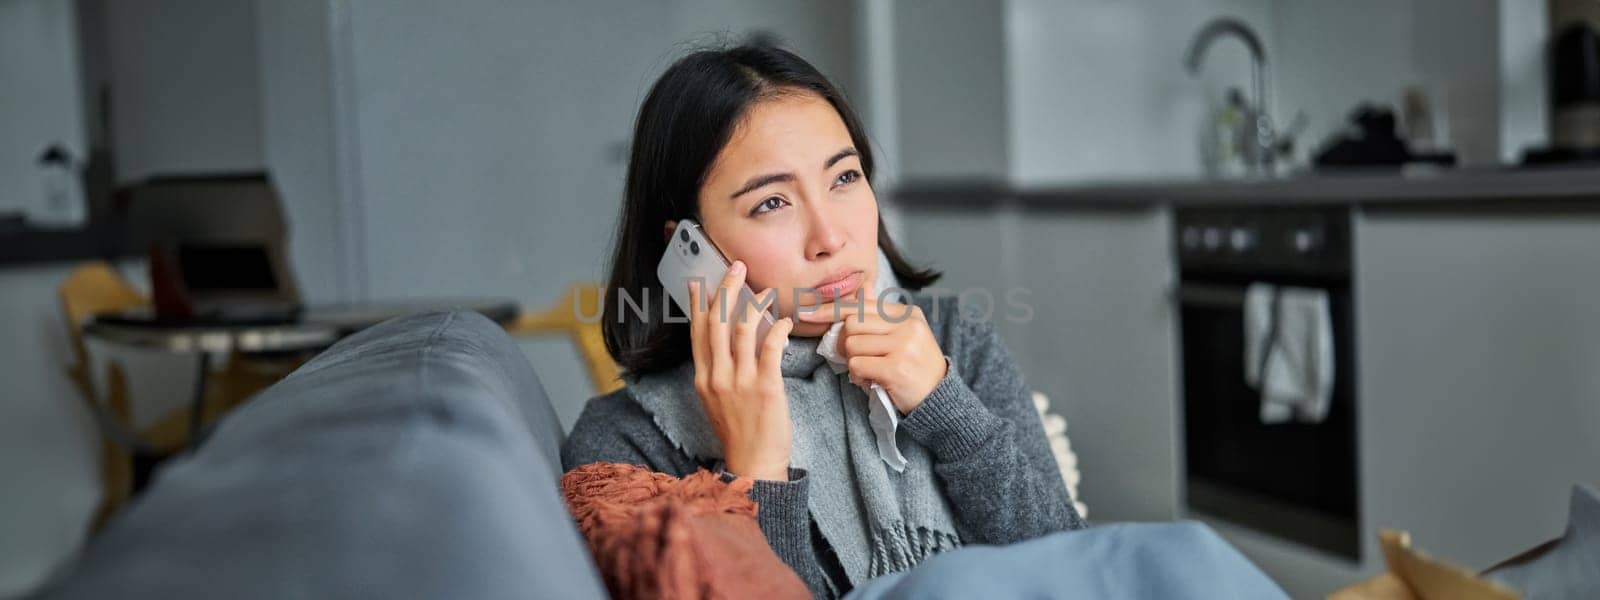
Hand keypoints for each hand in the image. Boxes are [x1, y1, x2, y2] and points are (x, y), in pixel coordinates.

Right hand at [688, 260, 795, 480]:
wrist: (753, 463)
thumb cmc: (739, 432)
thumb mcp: (716, 400)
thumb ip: (719, 371)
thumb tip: (728, 342)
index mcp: (703, 378)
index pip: (697, 332)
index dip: (698, 303)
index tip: (700, 281)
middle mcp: (717, 376)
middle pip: (716, 322)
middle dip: (726, 290)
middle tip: (737, 268)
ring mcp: (740, 381)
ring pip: (741, 329)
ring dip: (753, 304)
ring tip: (765, 290)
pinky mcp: (765, 387)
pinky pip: (770, 347)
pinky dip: (777, 329)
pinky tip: (785, 320)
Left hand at [796, 291, 947, 413]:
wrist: (938, 399)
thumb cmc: (915, 368)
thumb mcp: (904, 336)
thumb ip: (881, 316)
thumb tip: (861, 290)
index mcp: (907, 314)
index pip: (860, 304)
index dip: (829, 309)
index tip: (805, 313)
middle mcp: (907, 325)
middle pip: (852, 323)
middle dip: (845, 343)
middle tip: (855, 358)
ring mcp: (903, 345)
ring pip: (852, 344)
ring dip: (853, 362)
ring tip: (868, 371)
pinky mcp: (896, 367)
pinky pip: (857, 365)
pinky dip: (857, 376)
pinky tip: (871, 381)